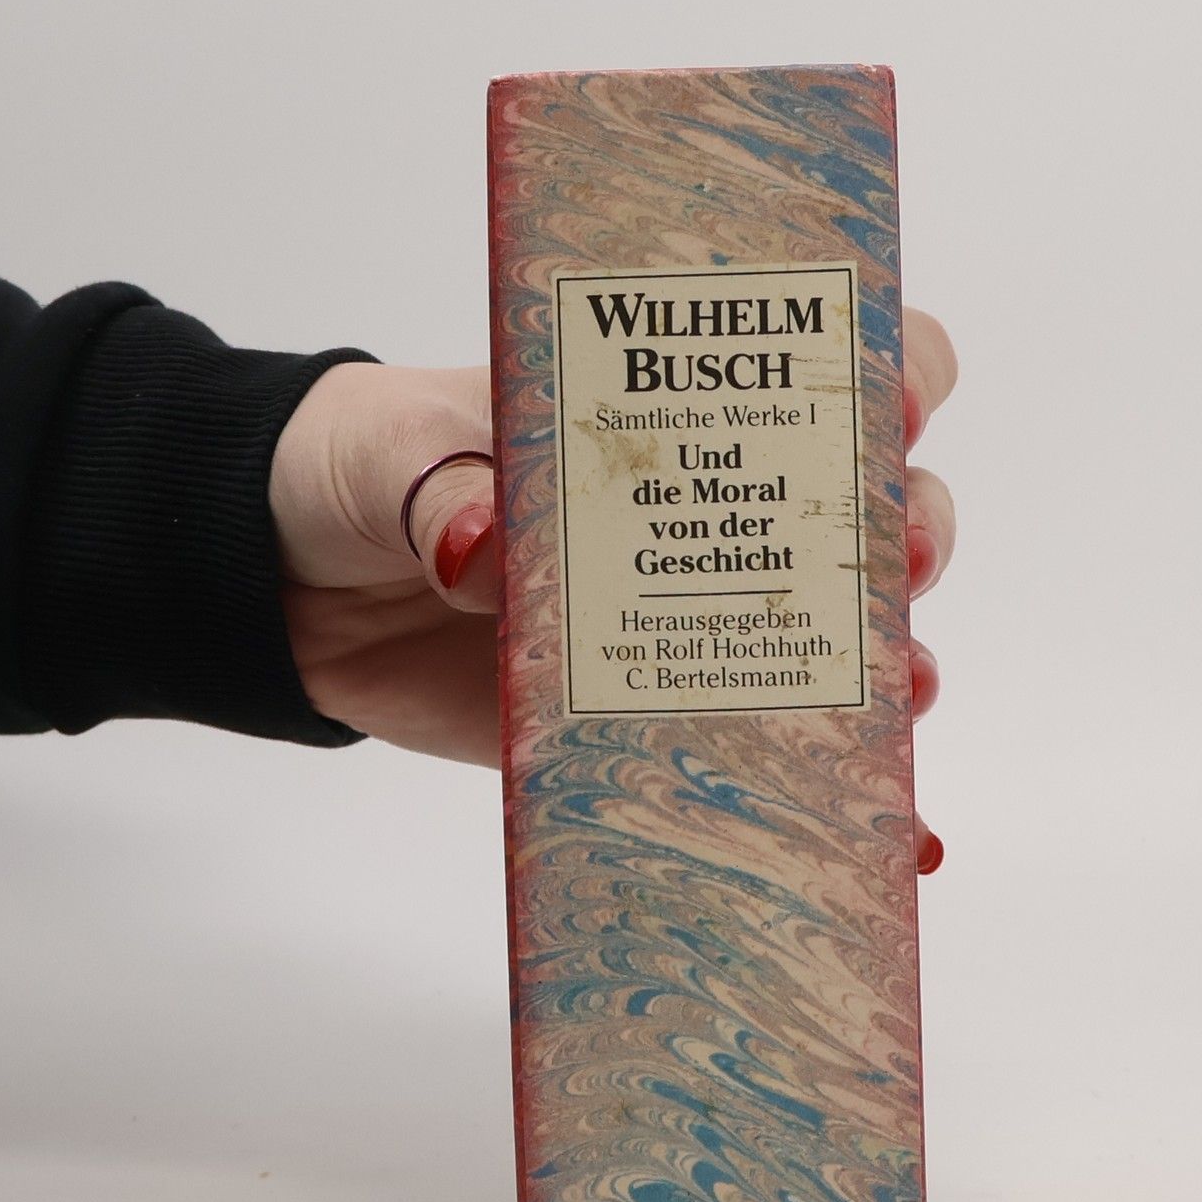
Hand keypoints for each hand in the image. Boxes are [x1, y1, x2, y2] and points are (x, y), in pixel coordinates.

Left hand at [269, 314, 958, 866]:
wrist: (290, 586)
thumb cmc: (359, 469)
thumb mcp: (394, 452)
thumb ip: (440, 486)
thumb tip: (482, 551)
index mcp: (656, 410)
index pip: (811, 366)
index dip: (880, 373)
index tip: (895, 405)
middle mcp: (699, 511)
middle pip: (856, 509)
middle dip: (910, 527)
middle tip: (901, 557)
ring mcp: (685, 622)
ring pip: (834, 635)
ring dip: (894, 663)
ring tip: (902, 693)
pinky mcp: (648, 717)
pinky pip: (760, 754)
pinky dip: (839, 796)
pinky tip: (902, 835)